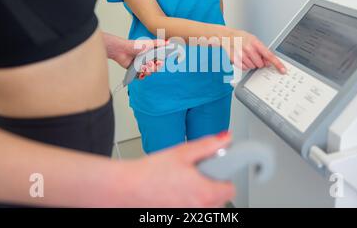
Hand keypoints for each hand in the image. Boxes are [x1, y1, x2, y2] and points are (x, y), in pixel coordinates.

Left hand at [103, 33, 165, 78]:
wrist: (122, 51)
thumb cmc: (134, 46)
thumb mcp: (148, 44)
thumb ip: (158, 43)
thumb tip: (168, 42)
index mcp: (152, 55)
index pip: (160, 62)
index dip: (160, 63)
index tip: (159, 62)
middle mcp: (147, 61)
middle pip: (155, 69)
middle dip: (153, 68)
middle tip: (149, 64)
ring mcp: (142, 66)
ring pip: (149, 73)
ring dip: (147, 71)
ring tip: (142, 67)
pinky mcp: (136, 71)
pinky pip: (141, 77)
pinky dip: (141, 76)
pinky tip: (139, 72)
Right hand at [119, 133, 235, 207]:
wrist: (126, 188)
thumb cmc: (150, 172)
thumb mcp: (182, 152)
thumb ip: (209, 145)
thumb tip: (226, 138)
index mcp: (205, 192)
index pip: (230, 188)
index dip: (224, 175)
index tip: (215, 168)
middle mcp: (200, 209)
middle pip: (220, 199)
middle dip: (213, 185)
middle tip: (197, 173)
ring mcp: (189, 217)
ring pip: (207, 207)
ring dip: (201, 195)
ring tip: (184, 182)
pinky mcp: (178, 218)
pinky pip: (193, 211)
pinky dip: (189, 202)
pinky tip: (175, 191)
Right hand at [227, 30, 285, 72]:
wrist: (228, 36)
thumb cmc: (242, 38)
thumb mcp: (254, 40)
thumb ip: (263, 51)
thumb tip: (269, 62)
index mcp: (256, 43)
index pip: (269, 55)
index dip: (277, 63)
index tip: (283, 70)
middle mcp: (249, 48)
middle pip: (260, 64)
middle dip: (259, 62)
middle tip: (254, 55)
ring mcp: (241, 55)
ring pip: (252, 67)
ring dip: (251, 63)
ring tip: (246, 55)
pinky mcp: (235, 60)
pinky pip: (244, 68)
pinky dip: (244, 65)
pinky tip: (242, 58)